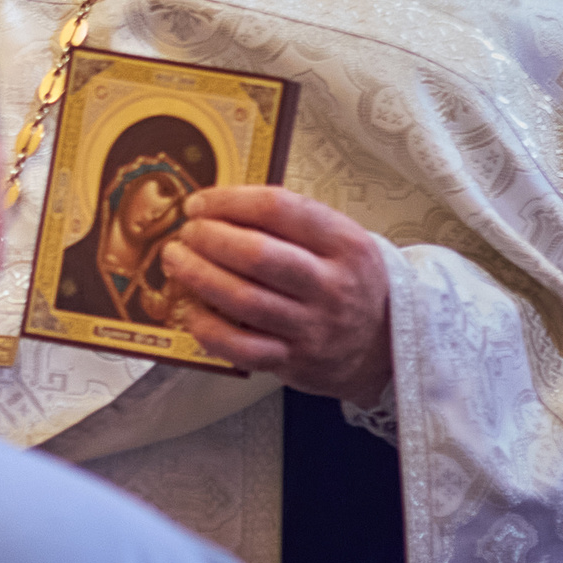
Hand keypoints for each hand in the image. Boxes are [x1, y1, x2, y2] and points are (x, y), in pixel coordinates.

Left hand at [160, 186, 392, 407]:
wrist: (386, 343)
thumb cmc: (348, 281)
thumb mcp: (338, 241)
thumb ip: (289, 222)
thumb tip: (217, 206)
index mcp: (344, 243)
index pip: (278, 209)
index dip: (229, 201)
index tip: (200, 203)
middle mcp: (331, 284)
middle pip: (257, 255)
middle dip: (209, 238)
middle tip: (188, 233)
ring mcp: (312, 326)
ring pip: (244, 299)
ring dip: (198, 276)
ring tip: (177, 260)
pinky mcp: (294, 360)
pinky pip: (241, 347)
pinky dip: (208, 327)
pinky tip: (191, 310)